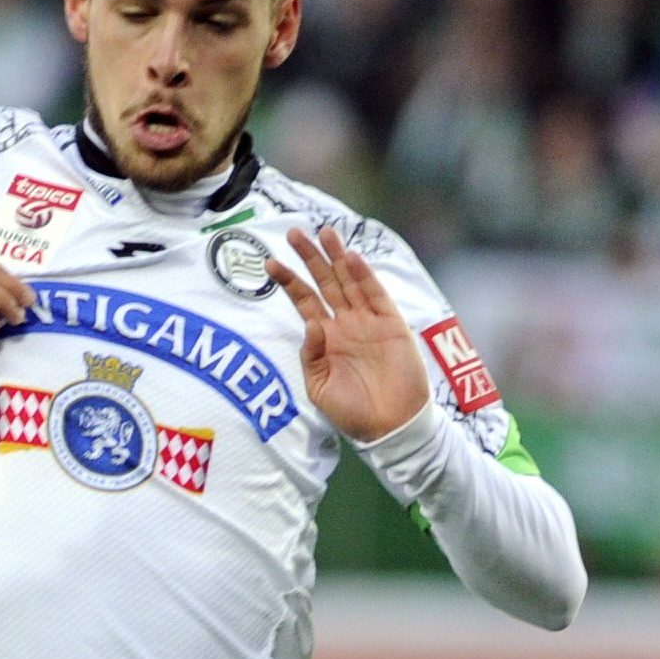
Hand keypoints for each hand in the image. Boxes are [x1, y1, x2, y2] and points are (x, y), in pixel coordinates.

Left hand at [268, 226, 430, 444]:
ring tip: (324, 232)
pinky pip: (375, 295)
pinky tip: (350, 259)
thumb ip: (311, 356)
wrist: (388, 426)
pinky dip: (364, 276)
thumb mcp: (319, 388)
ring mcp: (368, 321)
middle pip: (324, 282)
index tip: (269, 261)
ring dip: (336, 257)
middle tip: (293, 232)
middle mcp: (345, 323)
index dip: (288, 281)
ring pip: (349, 281)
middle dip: (310, 257)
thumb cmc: (352, 412)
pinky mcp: (391, 324)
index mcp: (324, 338)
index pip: (303, 301)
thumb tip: (310, 323)